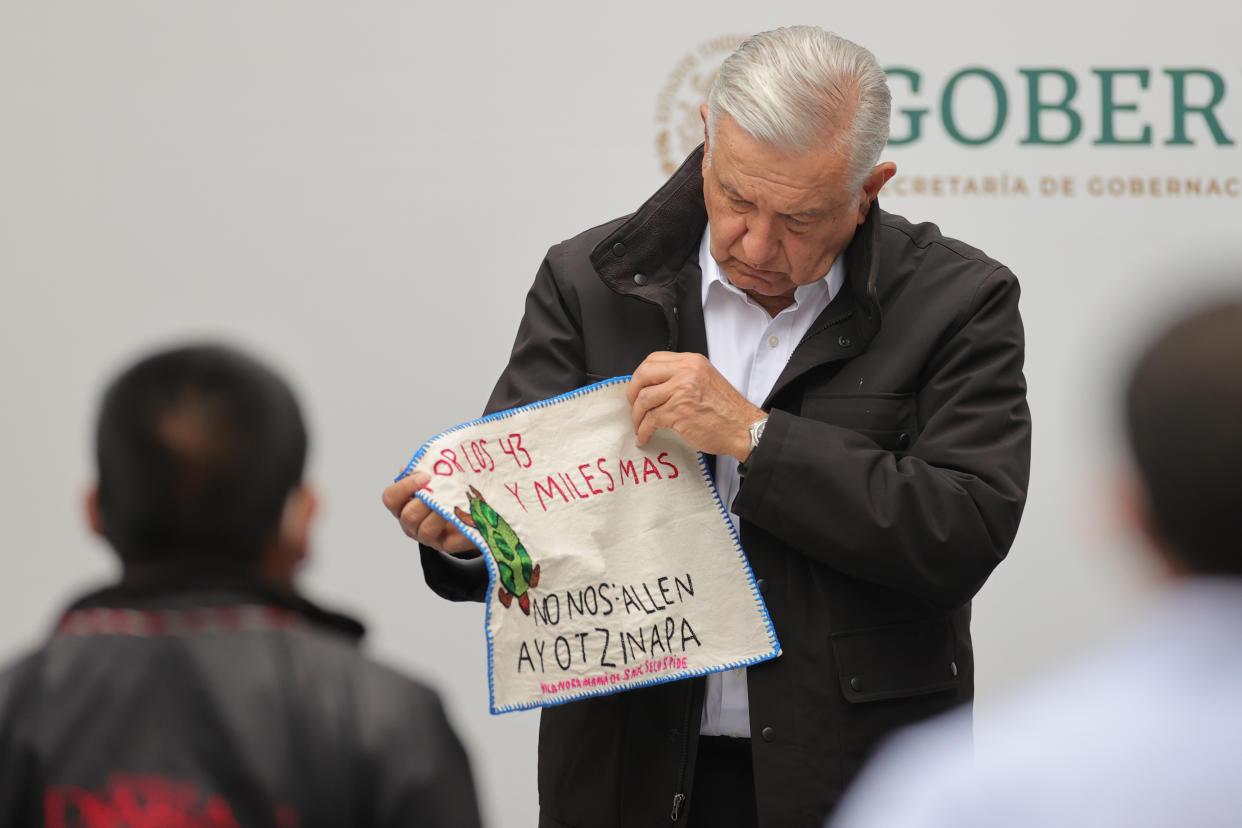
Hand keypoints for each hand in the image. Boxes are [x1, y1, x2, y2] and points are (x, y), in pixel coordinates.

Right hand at [381, 471, 479, 556]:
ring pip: (425, 530)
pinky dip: (458, 525)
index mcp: (404, 506)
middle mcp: (412, 524)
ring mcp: (428, 537)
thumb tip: (420, 462)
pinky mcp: (447, 545)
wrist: (473, 515)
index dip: (404, 486)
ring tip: (453, 500)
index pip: (391, 498)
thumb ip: (426, 469)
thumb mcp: (437, 479)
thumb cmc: (449, 493)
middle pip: (408, 516)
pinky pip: (450, 541)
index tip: (425, 476)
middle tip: (442, 488)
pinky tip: (465, 513)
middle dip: (424, 500)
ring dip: (438, 513)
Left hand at [626, 352, 764, 460]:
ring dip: (637, 415)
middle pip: (643, 375)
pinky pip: (650, 420)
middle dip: (632, 392)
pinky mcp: (679, 412)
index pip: (653, 359)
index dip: (640, 375)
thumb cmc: (727, 409)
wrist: (743, 428)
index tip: (638, 388)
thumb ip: (683, 376)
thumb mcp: (706, 379)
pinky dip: (643, 430)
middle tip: (633, 405)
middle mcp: (686, 372)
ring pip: (644, 399)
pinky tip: (644, 436)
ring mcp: (681, 391)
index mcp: (692, 362)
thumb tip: (656, 385)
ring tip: (639, 425)